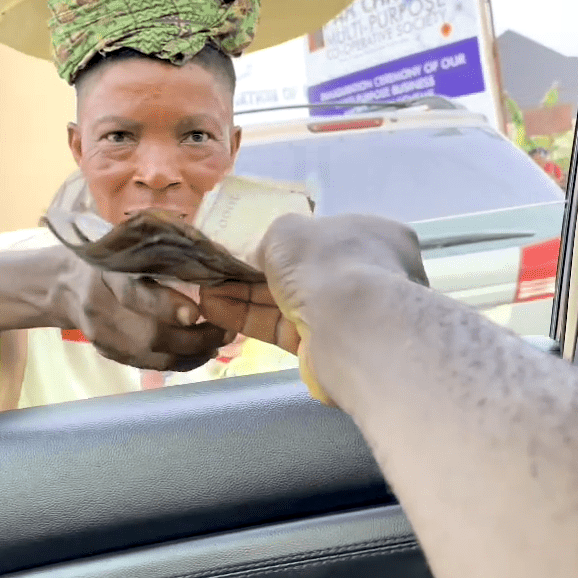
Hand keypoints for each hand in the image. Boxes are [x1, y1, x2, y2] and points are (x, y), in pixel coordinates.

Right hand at [51, 247, 235, 371]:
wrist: (63, 285)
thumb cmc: (107, 256)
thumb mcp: (126, 244)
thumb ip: (158, 252)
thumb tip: (211, 256)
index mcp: (106, 273)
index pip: (134, 294)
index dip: (164, 306)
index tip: (195, 313)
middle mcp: (101, 307)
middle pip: (149, 334)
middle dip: (194, 338)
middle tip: (225, 331)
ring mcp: (103, 335)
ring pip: (152, 355)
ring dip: (192, 354)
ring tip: (219, 343)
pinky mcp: (108, 353)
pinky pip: (148, 364)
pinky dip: (179, 361)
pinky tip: (200, 353)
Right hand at [200, 214, 427, 406]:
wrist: (347, 325)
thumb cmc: (324, 261)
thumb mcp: (289, 230)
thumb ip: (275, 239)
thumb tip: (265, 256)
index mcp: (373, 235)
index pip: (330, 234)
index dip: (292, 240)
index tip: (255, 245)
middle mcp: (365, 274)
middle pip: (304, 271)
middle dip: (259, 271)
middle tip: (218, 270)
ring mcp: (347, 314)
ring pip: (287, 301)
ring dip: (244, 295)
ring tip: (204, 290)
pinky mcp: (324, 347)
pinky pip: (280, 327)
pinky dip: (248, 318)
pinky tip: (214, 309)